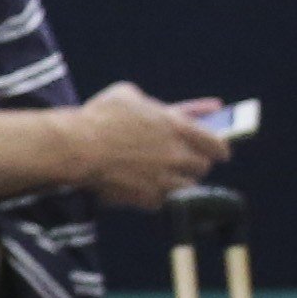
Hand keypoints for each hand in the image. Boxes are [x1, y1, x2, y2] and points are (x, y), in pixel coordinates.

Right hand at [67, 82, 231, 208]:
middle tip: (186, 161)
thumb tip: (172, 110)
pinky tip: (146, 188)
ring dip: (180, 182)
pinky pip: (163, 201)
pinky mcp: (147, 199)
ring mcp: (163, 179)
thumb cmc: (99, 116)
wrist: (76, 148)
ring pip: (187, 188)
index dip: (220, 149)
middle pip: (203, 167)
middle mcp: (177, 155)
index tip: (220, 151)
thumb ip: (156, 105)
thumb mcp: (128, 96)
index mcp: (178, 127)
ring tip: (167, 177)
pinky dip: (158, 196)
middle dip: (195, 164)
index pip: (218, 144)